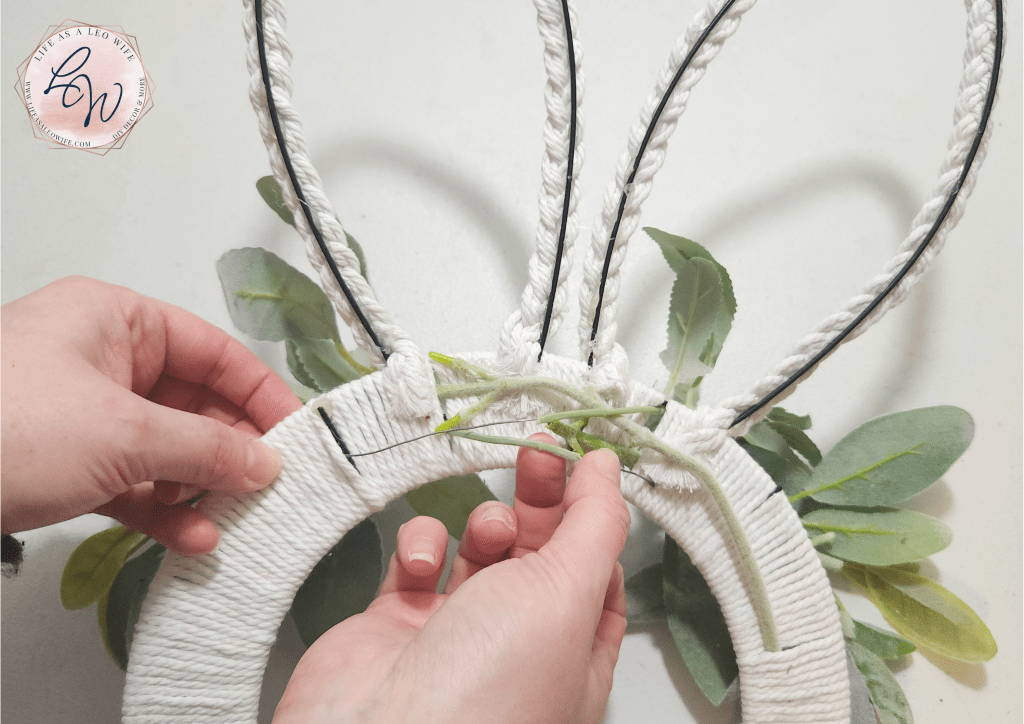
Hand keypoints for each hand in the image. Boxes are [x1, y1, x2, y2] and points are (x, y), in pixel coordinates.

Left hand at [1, 277, 301, 553]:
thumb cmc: (6, 427)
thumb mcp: (123, 434)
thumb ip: (207, 448)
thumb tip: (268, 462)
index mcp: (116, 320)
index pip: (212, 350)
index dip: (260, 392)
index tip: (298, 432)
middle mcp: (103, 359)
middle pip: (193, 402)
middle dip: (232, 449)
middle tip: (272, 486)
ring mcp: (82, 413)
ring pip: (165, 446)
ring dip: (201, 486)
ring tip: (237, 517)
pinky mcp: (65, 462)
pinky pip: (132, 480)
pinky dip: (163, 508)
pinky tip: (193, 538)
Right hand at [274, 440, 629, 723]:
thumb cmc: (487, 690)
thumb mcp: (567, 593)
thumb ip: (593, 522)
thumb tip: (607, 469)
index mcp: (575, 650)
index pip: (596, 569)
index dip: (592, 514)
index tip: (582, 462)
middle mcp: (518, 643)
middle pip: (540, 549)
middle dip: (539, 497)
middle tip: (536, 450)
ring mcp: (457, 631)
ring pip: (480, 549)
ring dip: (484, 525)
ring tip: (487, 532)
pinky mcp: (398, 621)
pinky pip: (418, 560)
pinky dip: (420, 547)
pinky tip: (422, 563)